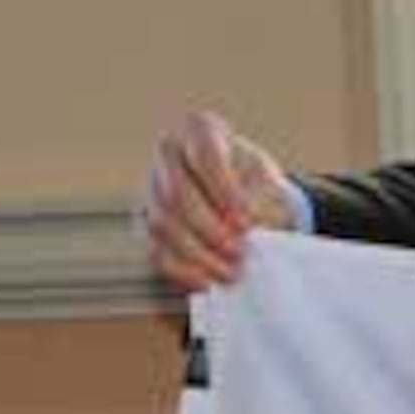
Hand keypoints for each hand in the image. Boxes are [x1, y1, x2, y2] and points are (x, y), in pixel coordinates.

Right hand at [137, 110, 298, 293]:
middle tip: (239, 253)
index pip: (206, 156)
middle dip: (210, 229)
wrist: (245, 198)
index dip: (224, 191)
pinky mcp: (145, 223)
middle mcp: (168, 155)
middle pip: (178, 194)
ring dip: (197, 254)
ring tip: (230, 272)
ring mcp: (151, 188)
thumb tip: (252, 227)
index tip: (246, 222)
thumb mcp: (269, 183)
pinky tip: (205, 282)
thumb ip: (262, 200)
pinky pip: (154, 249)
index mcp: (201, 131)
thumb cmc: (256, 183)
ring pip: (162, 224)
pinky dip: (180, 270)